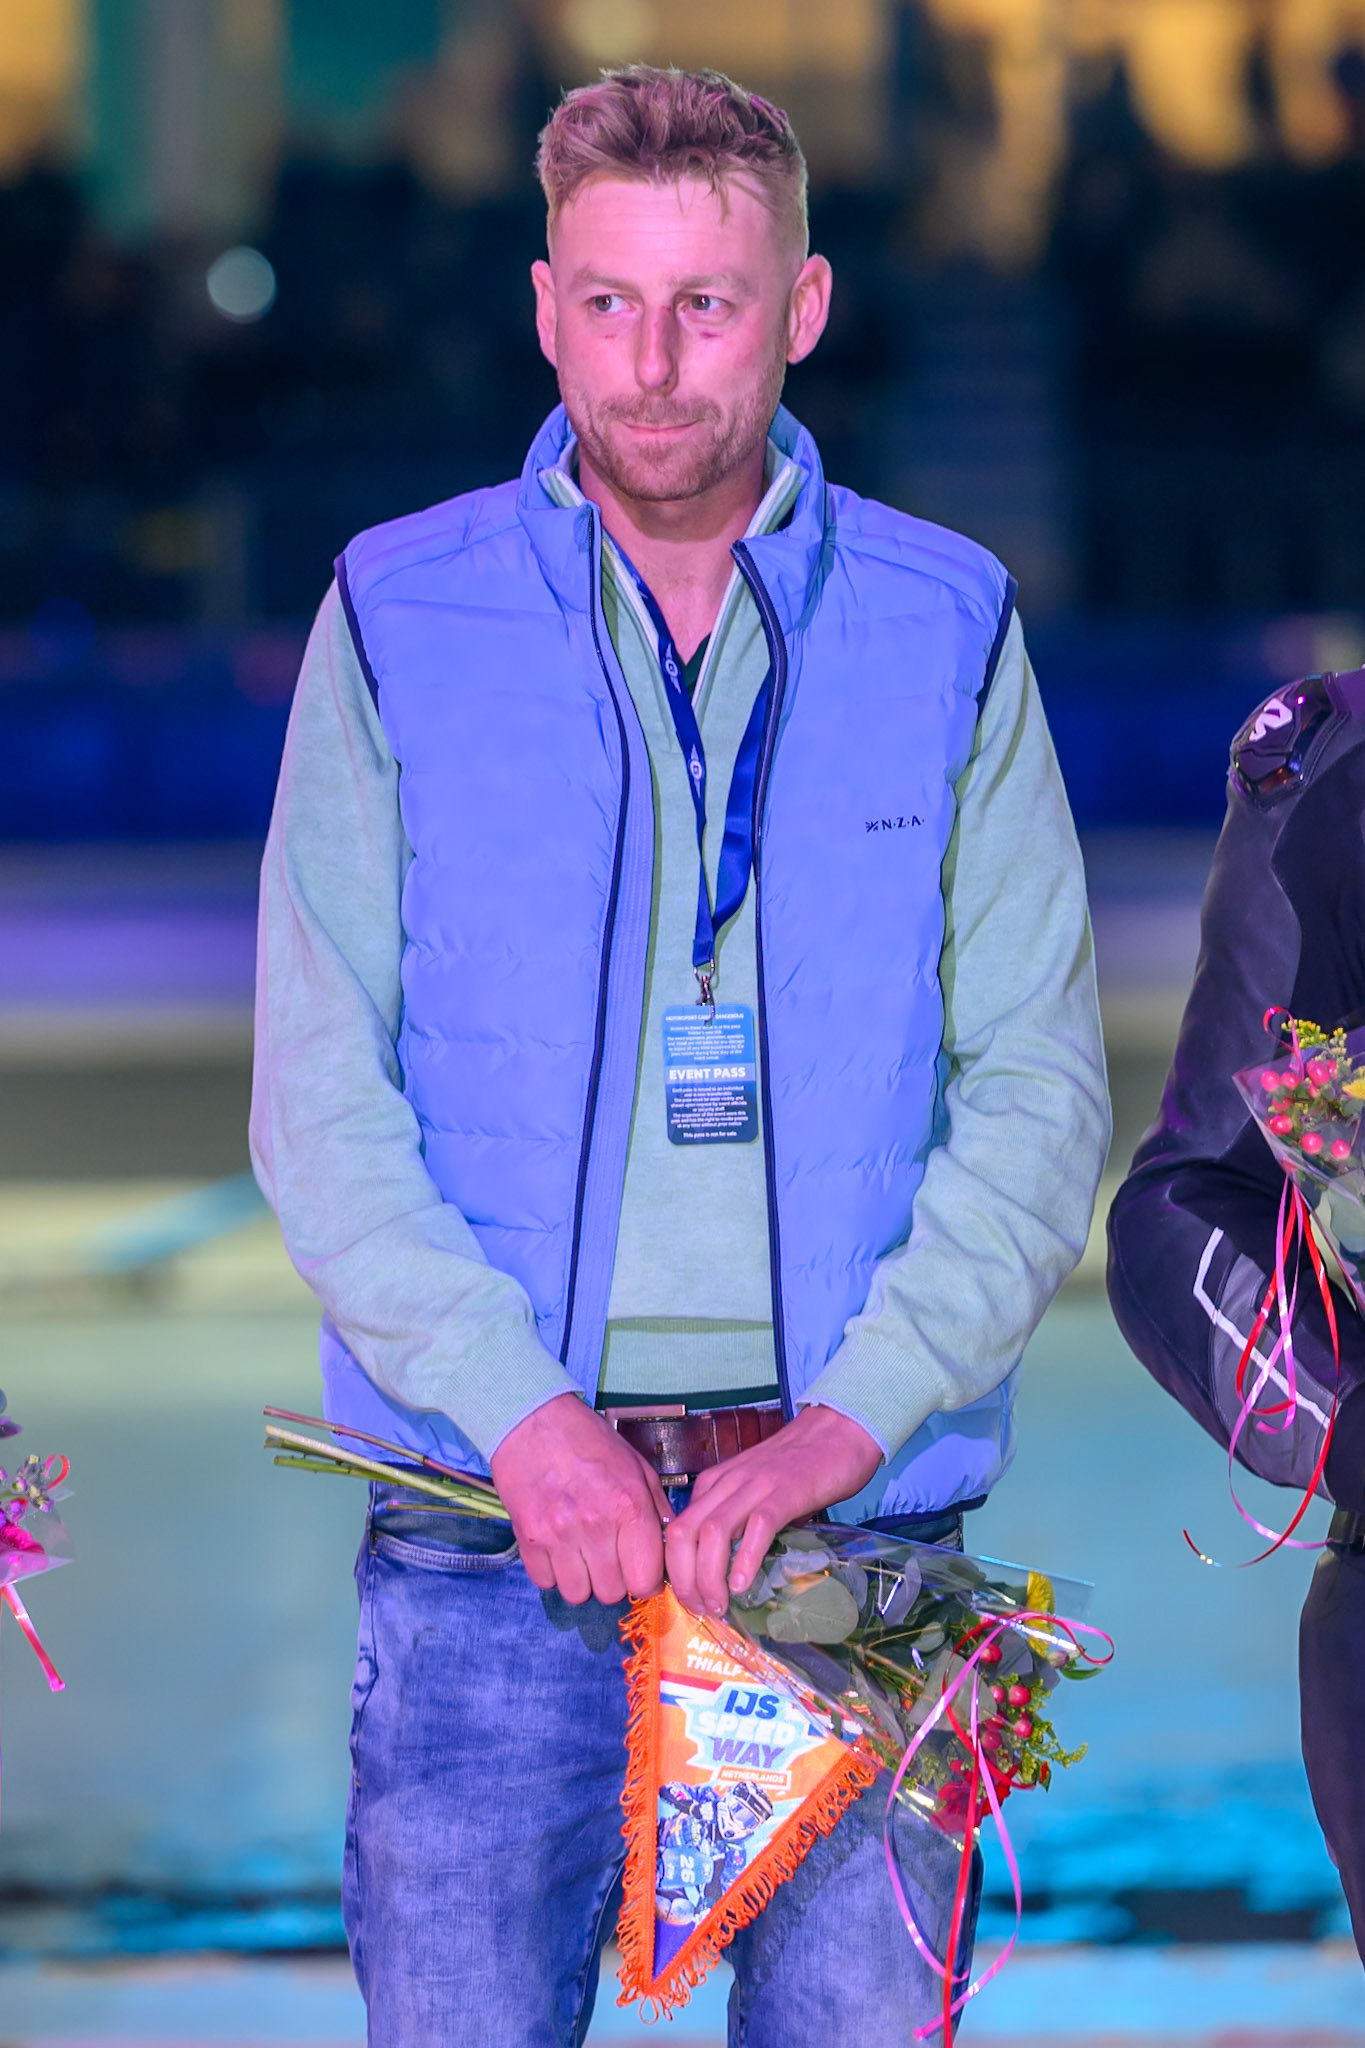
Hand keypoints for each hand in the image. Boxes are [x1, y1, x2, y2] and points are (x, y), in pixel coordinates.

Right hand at [490, 1393, 671, 1605]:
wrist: (532, 1420)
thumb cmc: (589, 1440)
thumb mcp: (636, 1465)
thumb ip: (656, 1509)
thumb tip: (671, 1547)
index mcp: (629, 1506)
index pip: (645, 1581)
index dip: (644, 1578)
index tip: (637, 1565)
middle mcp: (595, 1524)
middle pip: (611, 1593)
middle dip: (613, 1578)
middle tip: (607, 1552)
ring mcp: (558, 1534)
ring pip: (577, 1594)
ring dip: (581, 1578)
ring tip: (580, 1550)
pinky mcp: (528, 1538)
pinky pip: (545, 1582)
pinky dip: (552, 1571)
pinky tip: (556, 1544)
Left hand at [663, 1405, 882, 1617]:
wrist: (838, 1430)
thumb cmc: (799, 1466)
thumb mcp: (754, 1491)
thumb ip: (738, 1520)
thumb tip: (728, 1571)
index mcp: (714, 1483)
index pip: (676, 1531)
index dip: (675, 1573)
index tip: (691, 1600)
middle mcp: (727, 1483)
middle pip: (684, 1534)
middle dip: (684, 1580)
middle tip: (702, 1609)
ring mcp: (756, 1485)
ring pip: (712, 1532)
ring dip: (709, 1577)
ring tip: (720, 1605)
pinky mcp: (786, 1490)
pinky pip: (757, 1526)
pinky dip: (746, 1559)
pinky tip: (744, 1585)